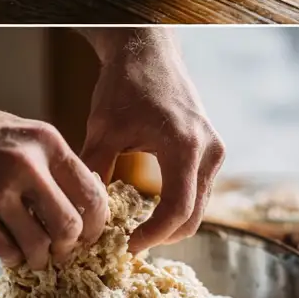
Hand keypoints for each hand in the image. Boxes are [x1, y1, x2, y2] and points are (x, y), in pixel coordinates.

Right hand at [0, 85, 107, 269]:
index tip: (92, 235)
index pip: (91, 192)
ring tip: (36, 257)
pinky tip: (11, 253)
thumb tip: (83, 195)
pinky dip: (13, 258)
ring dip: (40, 258)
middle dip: (71, 246)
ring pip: (39, 243)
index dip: (98, 222)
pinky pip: (6, 249)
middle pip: (70, 224)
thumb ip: (50, 161)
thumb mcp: (21, 133)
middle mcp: (27, 164)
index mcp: (47, 142)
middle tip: (64, 252)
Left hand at [78, 30, 224, 252]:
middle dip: (164, 236)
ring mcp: (215, 148)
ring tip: (138, 228)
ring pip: (200, 204)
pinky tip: (151, 206)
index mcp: (184, 146)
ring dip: (173, 222)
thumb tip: (84, 216)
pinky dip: (180, 204)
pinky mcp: (212, 147)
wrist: (149, 51)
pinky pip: (201, 188)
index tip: (127, 246)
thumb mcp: (103, 130)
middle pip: (195, 215)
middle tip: (130, 244)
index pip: (177, 209)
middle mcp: (208, 150)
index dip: (153, 236)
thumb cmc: (125, 85)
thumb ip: (95, 174)